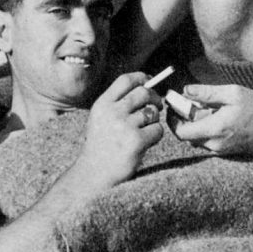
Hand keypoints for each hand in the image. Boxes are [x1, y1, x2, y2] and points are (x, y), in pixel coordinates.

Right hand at [72, 73, 163, 189]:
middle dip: (155, 98)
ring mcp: (124, 126)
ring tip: (144, 132)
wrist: (95, 173)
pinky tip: (145, 143)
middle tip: (157, 106)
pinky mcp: (136, 141)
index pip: (126, 79)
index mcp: (103, 103)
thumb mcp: (101, 118)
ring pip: (152, 113)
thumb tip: (147, 85)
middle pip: (143, 93)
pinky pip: (157, 130)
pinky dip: (155, 136)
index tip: (150, 81)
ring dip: (153, 121)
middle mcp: (113, 112)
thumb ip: (118, 102)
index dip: (141, 78)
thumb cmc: (102, 145)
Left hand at [172, 83, 252, 153]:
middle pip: (188, 136)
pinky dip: (204, 129)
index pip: (181, 133)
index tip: (172, 107)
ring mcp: (222, 150)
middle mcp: (216, 144)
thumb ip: (206, 92)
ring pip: (197, 139)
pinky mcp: (227, 151)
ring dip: (194, 125)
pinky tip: (214, 116)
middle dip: (183, 120)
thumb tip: (185, 90)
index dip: (172, 121)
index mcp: (214, 129)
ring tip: (201, 107)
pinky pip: (208, 141)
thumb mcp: (231, 93)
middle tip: (186, 103)